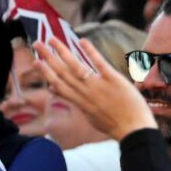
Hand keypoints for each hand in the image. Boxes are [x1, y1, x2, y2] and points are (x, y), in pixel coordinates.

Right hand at [33, 38, 155, 141]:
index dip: (45, 72)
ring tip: (52, 39)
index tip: (36, 61)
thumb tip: (59, 93)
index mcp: (80, 102)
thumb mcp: (90, 117)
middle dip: (48, 57)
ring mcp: (98, 86)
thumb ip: (76, 102)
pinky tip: (82, 41)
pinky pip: (100, 64)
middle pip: (62, 73)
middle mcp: (85, 93)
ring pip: (76, 66)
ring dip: (62, 51)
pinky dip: (90, 52)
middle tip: (37, 43)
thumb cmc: (114, 125)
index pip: (58, 85)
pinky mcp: (114, 81)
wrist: (134, 131)